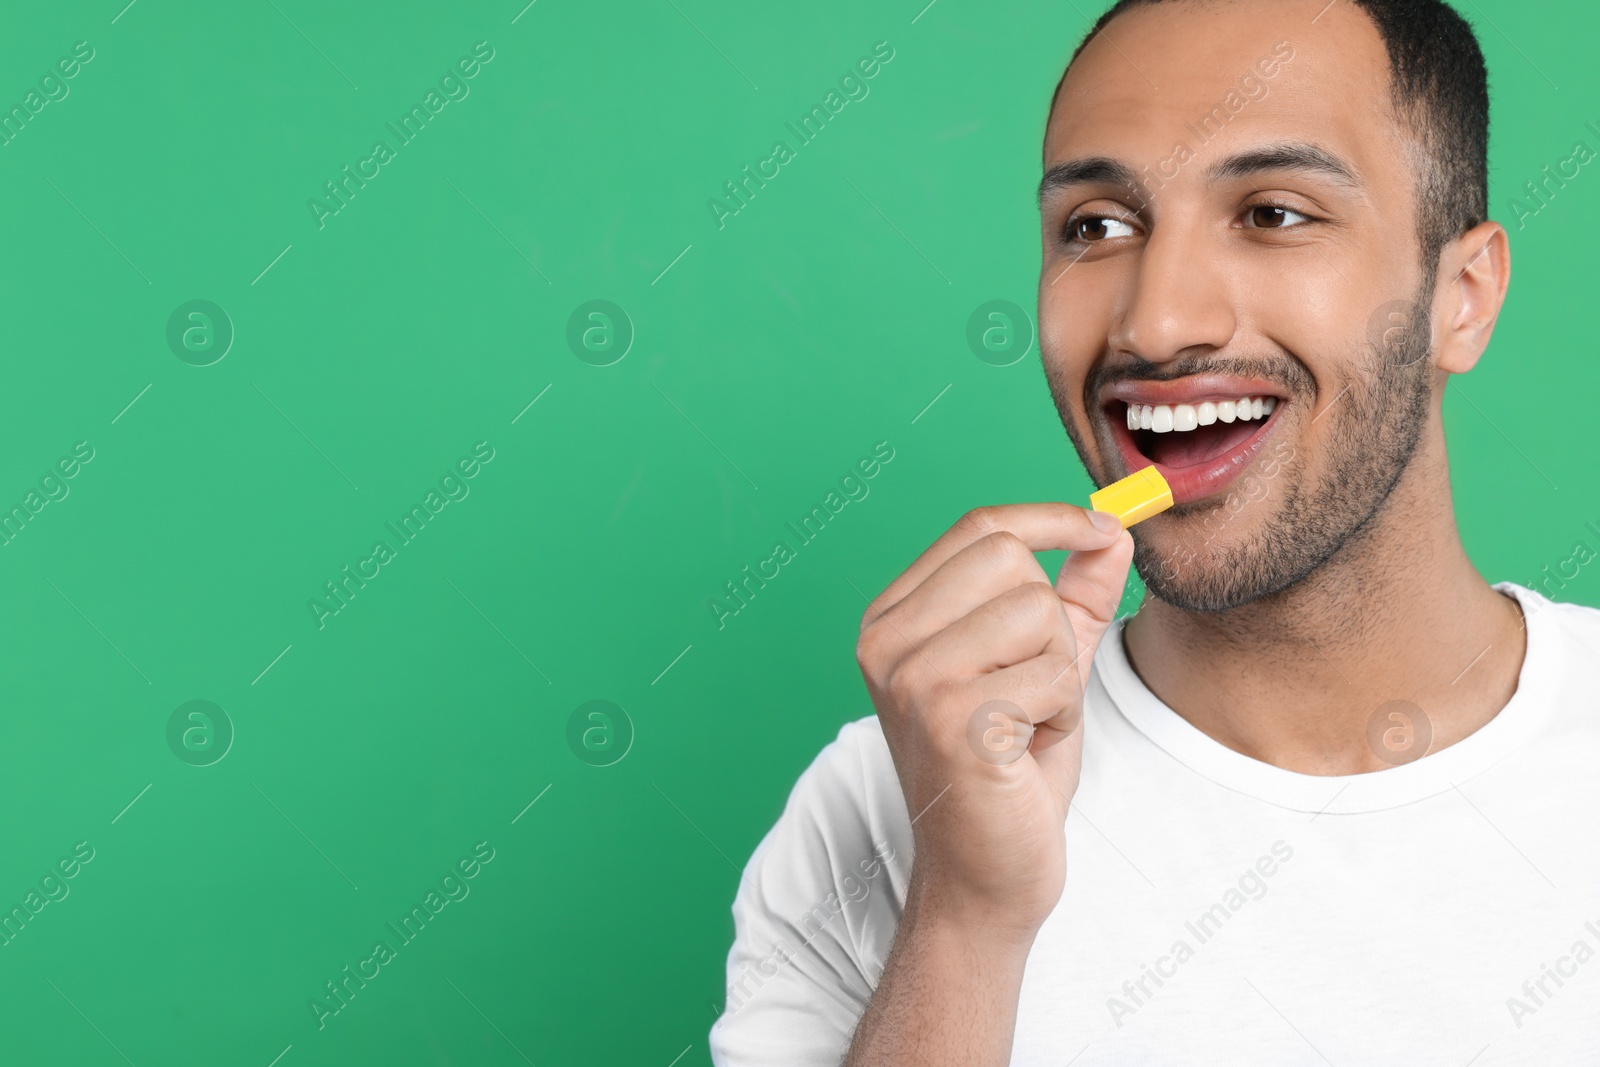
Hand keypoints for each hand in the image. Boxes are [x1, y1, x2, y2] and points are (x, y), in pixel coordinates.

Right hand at [856, 503, 1133, 938]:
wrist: (986, 873)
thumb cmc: (1008, 769)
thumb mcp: (1044, 662)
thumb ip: (1075, 594)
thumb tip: (1114, 529)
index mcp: (893, 617)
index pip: (978, 527)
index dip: (1050, 519)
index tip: (1103, 530)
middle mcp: (886, 641)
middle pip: (1009, 560)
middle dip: (1051, 621)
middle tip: (1033, 685)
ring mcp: (912, 679)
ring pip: (1037, 612)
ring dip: (1059, 672)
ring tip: (1028, 719)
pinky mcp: (952, 720)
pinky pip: (1054, 673)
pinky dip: (1062, 711)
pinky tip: (1026, 748)